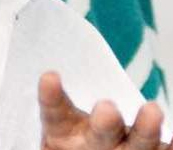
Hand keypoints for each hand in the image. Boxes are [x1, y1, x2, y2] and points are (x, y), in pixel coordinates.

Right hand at [39, 71, 169, 149]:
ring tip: (153, 111)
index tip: (51, 76)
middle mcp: (92, 146)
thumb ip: (57, 99)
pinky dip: (172, 146)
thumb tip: (52, 71)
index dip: (51, 96)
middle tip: (107, 109)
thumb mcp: (61, 120)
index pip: (54, 112)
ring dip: (146, 130)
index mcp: (63, 132)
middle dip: (104, 124)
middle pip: (99, 136)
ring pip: (136, 146)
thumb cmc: (83, 136)